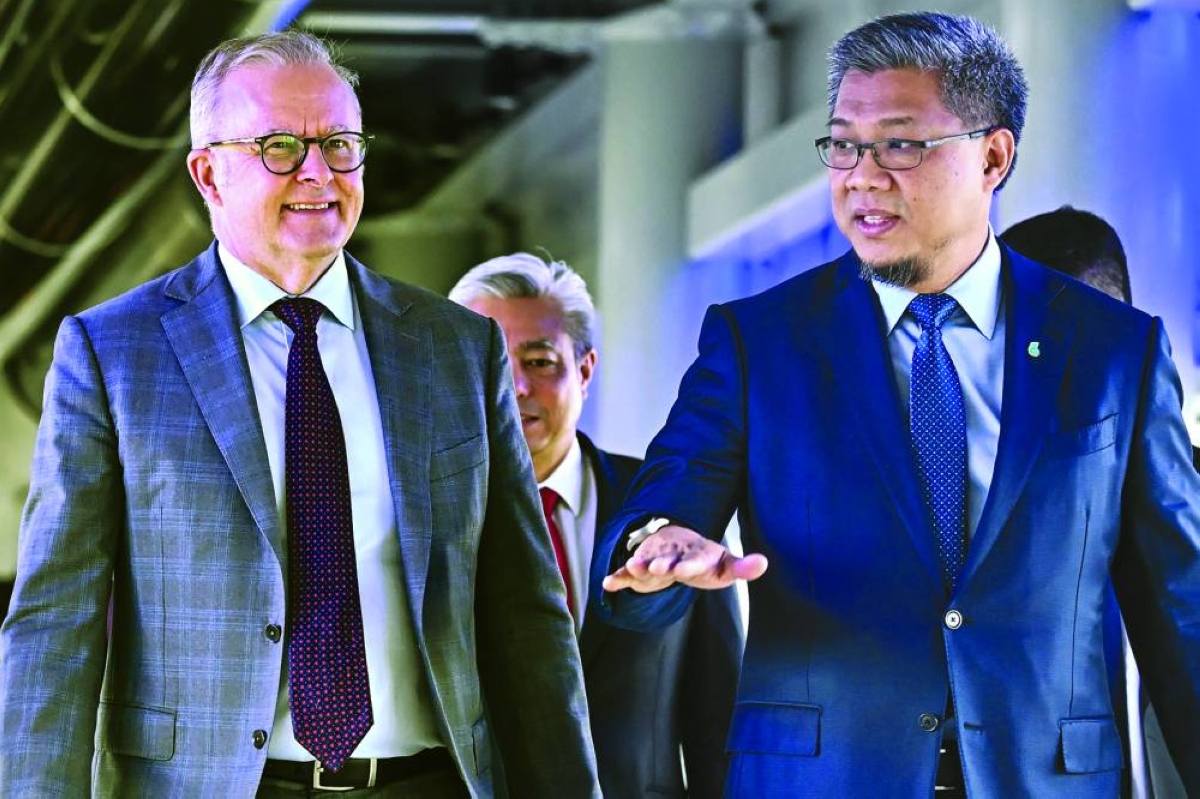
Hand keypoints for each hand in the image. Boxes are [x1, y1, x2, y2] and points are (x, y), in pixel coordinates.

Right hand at [602, 524, 767, 592]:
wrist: (676, 544)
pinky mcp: (640, 568)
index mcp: (695, 555)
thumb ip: (742, 567)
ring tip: (632, 567)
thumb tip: (764, 563)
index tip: (686, 568)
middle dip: (662, 564)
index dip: (690, 565)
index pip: (694, 560)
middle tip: (658, 567)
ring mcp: (654, 560)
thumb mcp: (724, 565)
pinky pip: (626, 573)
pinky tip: (607, 583)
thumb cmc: (703, 559)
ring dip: (638, 566)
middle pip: (667, 561)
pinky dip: (617, 577)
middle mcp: (672, 555)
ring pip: (645, 564)